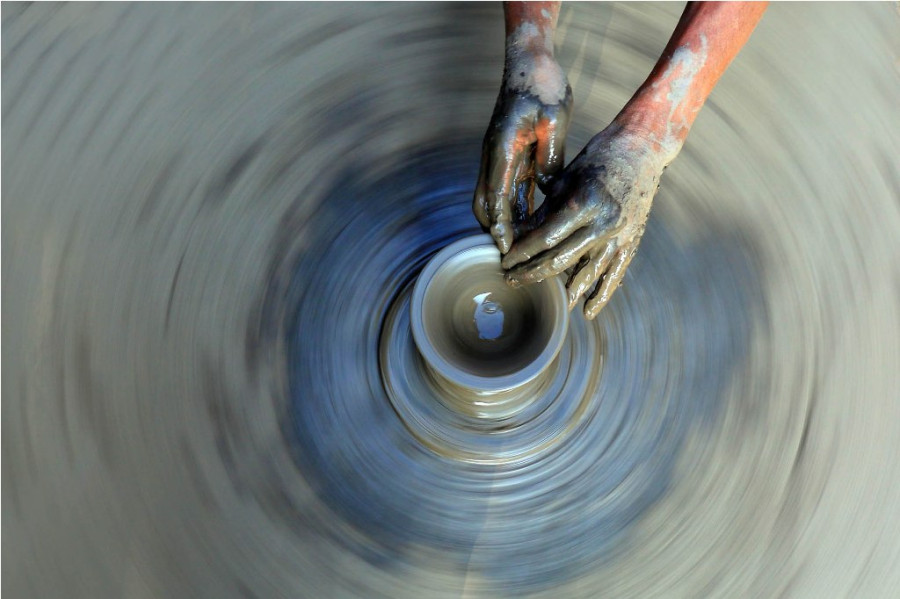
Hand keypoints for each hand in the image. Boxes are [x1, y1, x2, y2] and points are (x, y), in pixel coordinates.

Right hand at [473, 51, 571, 253]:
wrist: (531, 61)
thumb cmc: (544, 86)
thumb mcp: (554, 121)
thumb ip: (549, 157)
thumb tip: (547, 190)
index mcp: (502, 148)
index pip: (495, 197)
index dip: (500, 227)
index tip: (507, 250)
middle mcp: (493, 155)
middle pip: (484, 204)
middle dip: (495, 232)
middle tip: (512, 256)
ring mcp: (498, 156)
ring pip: (493, 199)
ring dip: (504, 223)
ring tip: (523, 248)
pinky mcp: (507, 154)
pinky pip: (507, 187)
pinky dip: (514, 208)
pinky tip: (532, 224)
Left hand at [501, 124, 668, 318]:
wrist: (642, 150)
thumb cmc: (597, 160)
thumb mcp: (565, 180)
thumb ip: (543, 212)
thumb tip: (516, 238)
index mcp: (584, 204)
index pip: (545, 238)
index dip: (523, 253)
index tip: (504, 262)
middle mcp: (603, 223)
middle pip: (561, 260)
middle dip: (532, 274)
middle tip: (512, 281)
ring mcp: (620, 236)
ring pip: (587, 274)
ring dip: (562, 290)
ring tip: (542, 300)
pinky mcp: (632, 243)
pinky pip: (614, 276)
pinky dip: (601, 296)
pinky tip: (587, 312)